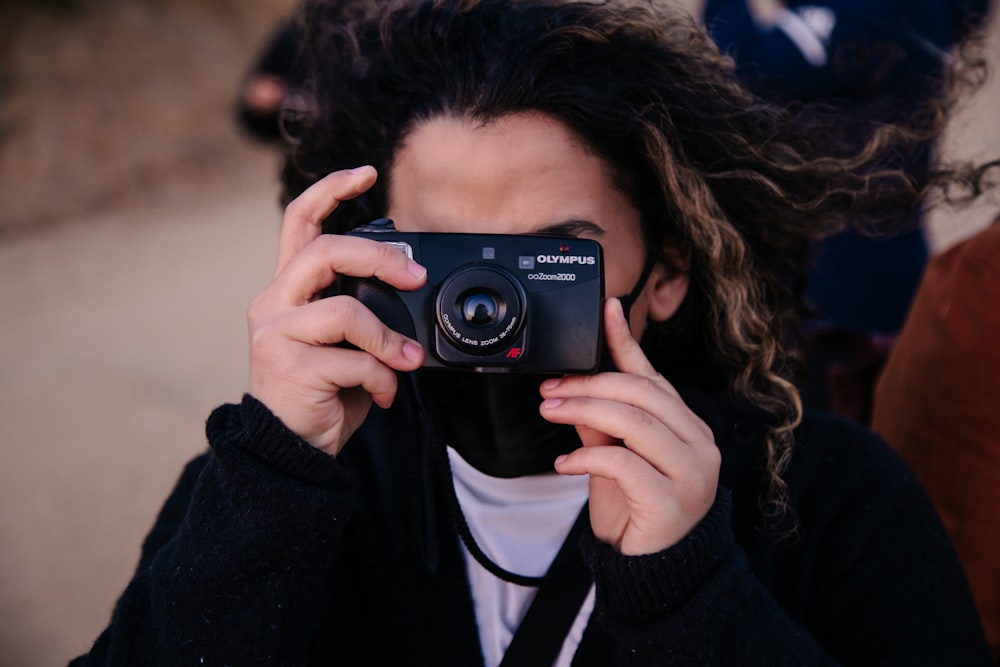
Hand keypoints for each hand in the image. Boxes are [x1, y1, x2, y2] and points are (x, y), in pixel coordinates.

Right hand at [247, 167, 427, 455]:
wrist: (291, 447)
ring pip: (347, 311)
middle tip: (417, 278)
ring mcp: (277, 334)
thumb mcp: (343, 342)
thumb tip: (409, 287)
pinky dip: (383, 377)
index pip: (300, 222)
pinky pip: (354, 360)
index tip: (367, 173)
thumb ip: (361, 309)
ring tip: (407, 362)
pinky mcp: (290, 367)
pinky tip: (385, 394)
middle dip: (382, 258)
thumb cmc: (323, 391)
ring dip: (389, 340)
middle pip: (327, 252)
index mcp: (289, 289)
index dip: (330, 189)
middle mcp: (274, 303)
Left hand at [541, 298, 720, 554]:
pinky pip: (624, 463)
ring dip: (584, 410)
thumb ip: (599, 422)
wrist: (653, 571)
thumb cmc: (636, 511)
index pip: (654, 375)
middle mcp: (698, 444)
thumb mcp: (613, 458)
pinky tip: (566, 461)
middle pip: (642, 393)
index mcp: (686, 426)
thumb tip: (571, 385)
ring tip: (550, 412)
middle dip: (589, 383)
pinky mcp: (672, 502)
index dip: (627, 341)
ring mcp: (691, 473)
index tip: (606, 309)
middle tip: (549, 388)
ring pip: (635, 421)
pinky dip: (588, 456)